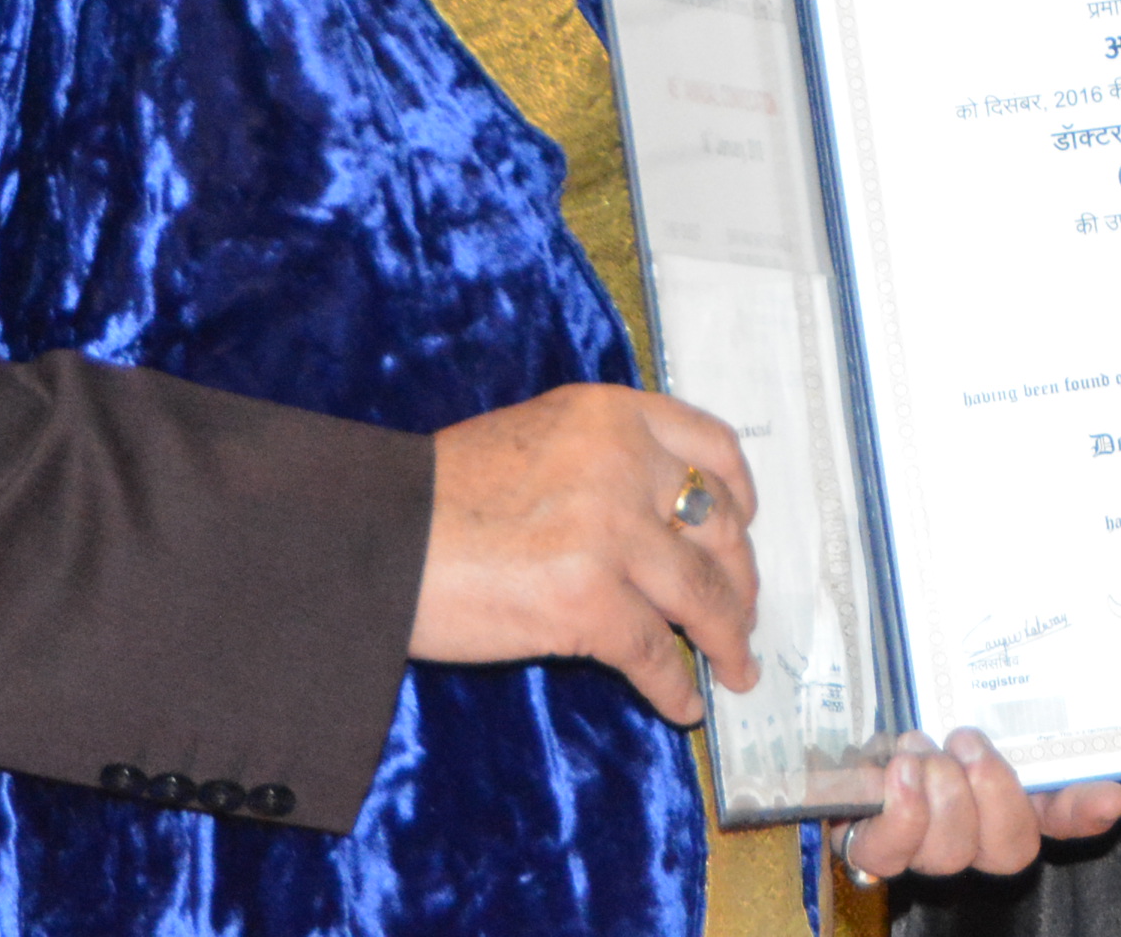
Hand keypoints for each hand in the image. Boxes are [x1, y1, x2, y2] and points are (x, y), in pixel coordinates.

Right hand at [412, 383, 762, 722]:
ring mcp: (611, 534)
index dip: (740, 492)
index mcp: (608, 416)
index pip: (709, 443)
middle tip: (742, 612)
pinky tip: (682, 704)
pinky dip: (676, 686)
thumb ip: (599, 460)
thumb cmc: (438, 496)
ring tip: (735, 670)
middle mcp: (621, 464)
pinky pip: (656, 654)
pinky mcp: (591, 604)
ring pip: (703, 596)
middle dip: (739, 579)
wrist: (374, 539)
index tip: (745, 524)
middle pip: (717, 526)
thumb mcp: (534, 439)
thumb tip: (657, 517)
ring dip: (727, 641)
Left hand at [838, 727, 1120, 880]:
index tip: (1111, 796)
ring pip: (953, 852)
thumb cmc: (904, 710)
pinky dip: (902, 812)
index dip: (1084, 813)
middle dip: (993, 791)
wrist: (828, 722)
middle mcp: (971, 834)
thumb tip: (1078, 724)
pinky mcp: (872, 849)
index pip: (1060, 818)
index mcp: (1002, 796)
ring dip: (939, 792)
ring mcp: (923, 848)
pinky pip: (893, 853)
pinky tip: (901, 775)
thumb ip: (1014, 706)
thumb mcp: (956, 697)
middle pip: (1010, 849)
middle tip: (966, 740)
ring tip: (918, 751)